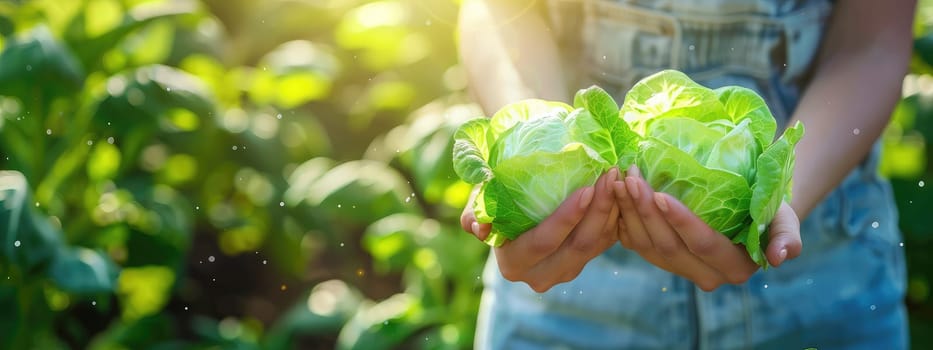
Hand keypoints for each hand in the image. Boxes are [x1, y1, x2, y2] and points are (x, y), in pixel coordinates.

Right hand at [460, 168, 620, 291]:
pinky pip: (607, 240)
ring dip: (612, 209)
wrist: (514, 211)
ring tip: (618, 177)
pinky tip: (620, 189)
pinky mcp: (584, 261)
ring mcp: (566, 271)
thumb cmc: (495, 199)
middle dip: (599, 209)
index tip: (586, 188)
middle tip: (610, 175)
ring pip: (598, 244)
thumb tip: (478, 227)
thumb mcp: (479, 202)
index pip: (544, 241)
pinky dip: (615, 215)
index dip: (566, 217)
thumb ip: (476, 212)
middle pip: (578, 245)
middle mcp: (541, 275)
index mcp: (514, 263)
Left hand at [613, 165, 801, 290]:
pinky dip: (622, 217)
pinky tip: (613, 192)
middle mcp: (705, 275)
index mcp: (734, 267)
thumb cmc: (768, 208)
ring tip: (619, 179)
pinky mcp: (659, 258)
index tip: (661, 194)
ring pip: (646, 245)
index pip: (702, 244)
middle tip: (631, 177)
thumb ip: (786, 236)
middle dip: (646, 211)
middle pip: (667, 246)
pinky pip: (634, 242)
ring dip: (629, 211)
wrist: (750, 210)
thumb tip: (779, 257)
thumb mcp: (784, 217)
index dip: (681, 221)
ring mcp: (679, 269)